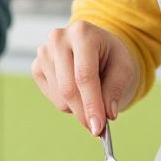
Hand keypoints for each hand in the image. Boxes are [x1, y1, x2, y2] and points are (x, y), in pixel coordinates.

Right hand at [31, 21, 139, 136]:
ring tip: (92, 94)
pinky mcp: (37, 66)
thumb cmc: (112, 58)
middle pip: (69, 88)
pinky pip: (52, 97)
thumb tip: (106, 114)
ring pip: (60, 97)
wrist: (99, 49)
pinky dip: (68, 102)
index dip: (92, 104)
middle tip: (97, 128)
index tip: (98, 127)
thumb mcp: (124, 69)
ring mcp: (44, 52)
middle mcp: (59, 38)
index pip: (84, 75)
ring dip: (78, 107)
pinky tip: (77, 89)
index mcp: (83, 33)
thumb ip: (115, 90)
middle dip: (84, 112)